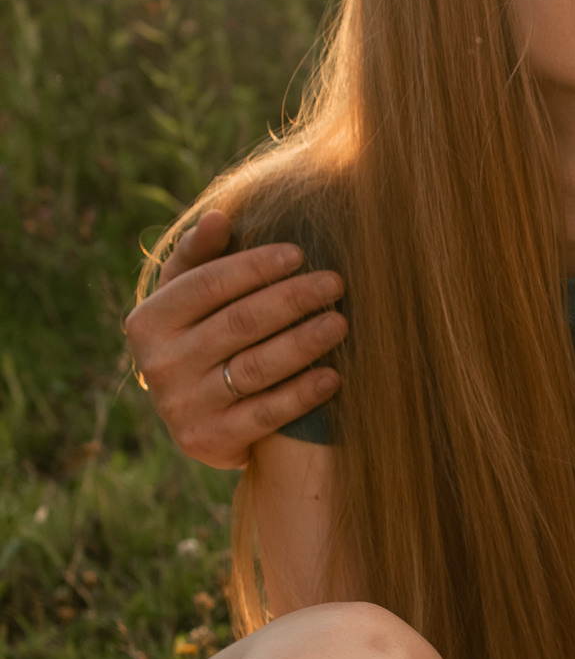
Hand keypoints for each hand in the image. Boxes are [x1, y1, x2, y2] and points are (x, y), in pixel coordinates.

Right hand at [124, 208, 346, 468]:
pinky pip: (265, 414)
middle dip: (291, 299)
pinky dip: (302, 394)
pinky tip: (334, 376)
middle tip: (334, 283)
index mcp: (149, 321)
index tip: (299, 253)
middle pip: (238, 323)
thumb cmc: (199, 336)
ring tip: (340, 322)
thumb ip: (200, 255)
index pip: (207, 285)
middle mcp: (160, 365)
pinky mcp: (210, 440)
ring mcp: (183, 406)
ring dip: (304, 343)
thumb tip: (219, 217)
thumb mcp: (186, 296)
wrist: (197, 417)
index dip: (255, 267)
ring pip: (255, 367)